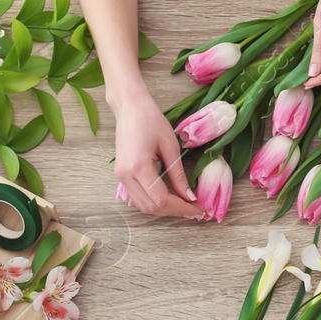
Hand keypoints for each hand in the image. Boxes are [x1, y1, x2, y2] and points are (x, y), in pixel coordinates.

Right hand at [111, 89, 203, 217]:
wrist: (130, 108)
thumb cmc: (151, 120)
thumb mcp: (170, 147)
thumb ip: (179, 175)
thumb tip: (190, 197)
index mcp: (138, 167)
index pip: (161, 200)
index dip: (182, 208)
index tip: (199, 209)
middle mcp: (125, 176)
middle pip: (152, 207)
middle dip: (175, 212)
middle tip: (196, 210)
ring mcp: (121, 177)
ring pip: (143, 206)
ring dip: (165, 209)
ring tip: (186, 206)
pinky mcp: (121, 175)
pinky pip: (138, 197)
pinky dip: (155, 202)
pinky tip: (170, 199)